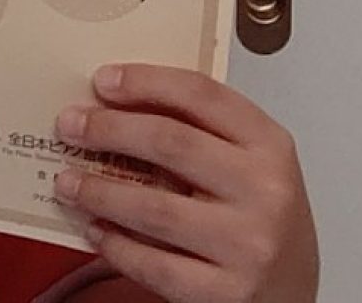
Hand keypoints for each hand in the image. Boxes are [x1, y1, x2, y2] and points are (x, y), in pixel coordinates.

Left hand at [55, 65, 317, 302]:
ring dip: (99, 192)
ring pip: (154, 208)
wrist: (293, 290)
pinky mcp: (227, 293)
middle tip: (69, 125)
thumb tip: (110, 104)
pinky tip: (95, 230)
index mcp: (269, 145)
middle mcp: (265, 193)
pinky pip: (156, 266)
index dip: (145, 82)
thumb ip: (196, 129)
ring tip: (68, 181)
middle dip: (108, 130)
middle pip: (170, 143)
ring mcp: (248, 246)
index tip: (102, 80)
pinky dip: (116, 246)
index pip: (201, 95)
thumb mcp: (245, 159)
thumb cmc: (257, 213)